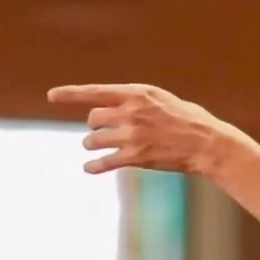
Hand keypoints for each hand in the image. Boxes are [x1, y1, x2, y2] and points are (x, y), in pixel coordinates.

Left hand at [46, 83, 233, 175]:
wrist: (208, 143)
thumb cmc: (189, 120)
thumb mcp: (162, 99)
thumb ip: (137, 101)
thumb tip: (115, 107)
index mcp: (137, 93)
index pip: (96, 91)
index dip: (71, 94)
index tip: (51, 96)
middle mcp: (131, 112)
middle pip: (93, 118)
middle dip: (94, 125)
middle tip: (101, 131)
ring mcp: (132, 135)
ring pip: (93, 140)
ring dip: (92, 144)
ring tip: (97, 147)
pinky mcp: (136, 157)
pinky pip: (104, 162)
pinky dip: (94, 166)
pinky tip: (90, 168)